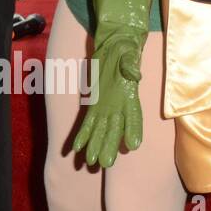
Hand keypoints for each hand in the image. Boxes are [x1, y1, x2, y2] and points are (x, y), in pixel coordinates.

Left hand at [73, 33, 144, 167]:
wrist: (115, 48)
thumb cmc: (125, 51)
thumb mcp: (128, 55)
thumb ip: (131, 65)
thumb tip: (134, 74)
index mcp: (130, 96)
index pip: (134, 116)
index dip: (133, 130)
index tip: (133, 145)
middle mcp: (119, 107)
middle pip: (116, 130)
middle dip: (110, 146)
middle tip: (105, 163)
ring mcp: (106, 108)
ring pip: (101, 131)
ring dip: (95, 146)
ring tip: (90, 162)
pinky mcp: (94, 105)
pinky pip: (88, 123)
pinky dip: (83, 135)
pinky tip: (76, 148)